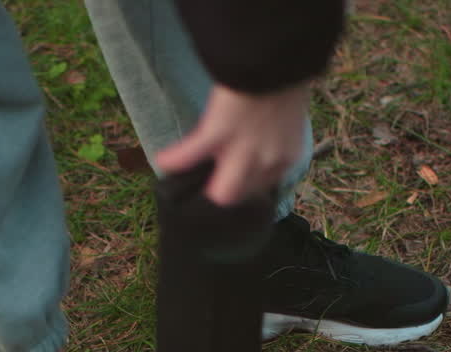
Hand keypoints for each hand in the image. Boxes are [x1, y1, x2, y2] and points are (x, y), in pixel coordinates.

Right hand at [157, 82, 310, 205]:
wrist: (278, 58)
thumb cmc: (284, 79)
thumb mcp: (287, 115)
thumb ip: (275, 132)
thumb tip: (261, 132)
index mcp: (287, 156)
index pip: (262, 186)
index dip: (244, 181)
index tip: (235, 172)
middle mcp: (268, 161)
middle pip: (240, 195)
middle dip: (223, 190)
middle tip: (209, 180)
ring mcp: (244, 152)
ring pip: (222, 193)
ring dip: (203, 187)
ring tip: (186, 180)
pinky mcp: (218, 134)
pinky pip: (189, 155)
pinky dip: (173, 159)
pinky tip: (163, 160)